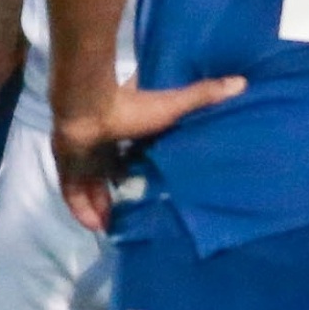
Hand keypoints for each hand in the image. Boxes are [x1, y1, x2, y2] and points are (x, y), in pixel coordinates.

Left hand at [50, 73, 244, 233]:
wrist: (87, 108)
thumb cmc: (130, 108)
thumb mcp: (172, 106)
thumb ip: (201, 96)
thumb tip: (241, 82)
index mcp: (122, 129)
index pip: (128, 150)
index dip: (136, 164)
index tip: (148, 178)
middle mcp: (100, 144)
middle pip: (107, 171)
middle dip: (117, 190)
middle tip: (132, 209)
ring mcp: (81, 156)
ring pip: (90, 186)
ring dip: (101, 205)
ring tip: (115, 225)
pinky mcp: (68, 168)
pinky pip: (73, 195)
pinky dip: (83, 211)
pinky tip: (97, 227)